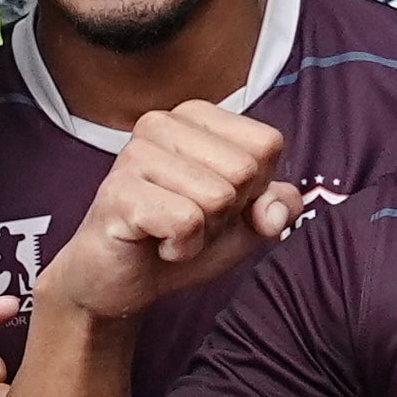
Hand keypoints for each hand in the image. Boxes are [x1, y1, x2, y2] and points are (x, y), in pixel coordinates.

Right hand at [39, 104, 305, 322]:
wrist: (122, 279)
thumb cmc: (181, 237)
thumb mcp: (245, 220)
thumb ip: (278, 206)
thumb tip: (273, 212)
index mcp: (194, 116)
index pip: (266, 143)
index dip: (255, 188)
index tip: (218, 202)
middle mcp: (160, 123)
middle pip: (244, 170)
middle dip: (227, 212)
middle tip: (190, 220)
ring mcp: (133, 154)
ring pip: (218, 197)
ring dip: (204, 233)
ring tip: (171, 230)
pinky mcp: (118, 193)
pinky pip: (186, 223)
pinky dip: (181, 248)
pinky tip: (156, 243)